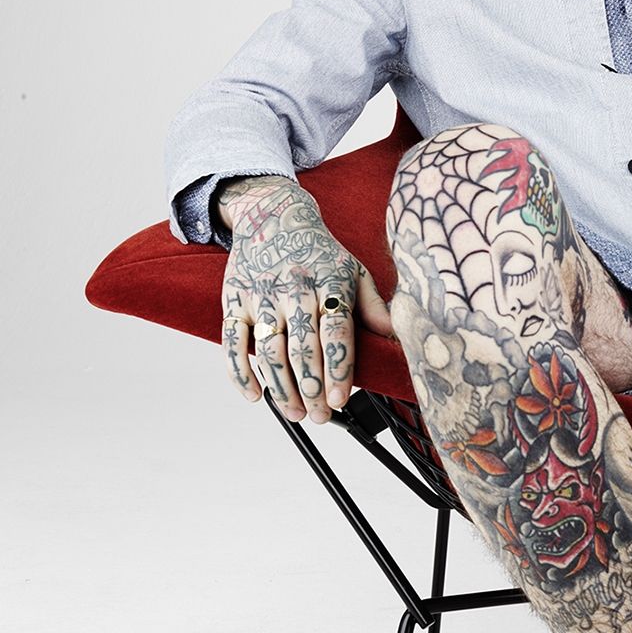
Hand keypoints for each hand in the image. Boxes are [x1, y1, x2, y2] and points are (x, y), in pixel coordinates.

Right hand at [218, 178, 394, 421]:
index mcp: (329, 282)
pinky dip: (240, 373)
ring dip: (281, 388)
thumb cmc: (319, 252)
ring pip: (269, 350)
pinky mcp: (235, 301)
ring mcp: (262, 296)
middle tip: (321, 416)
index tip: (340, 399)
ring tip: (296, 413)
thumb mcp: (353, 271)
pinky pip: (232, 342)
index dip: (338, 368)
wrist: (272, 216)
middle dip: (311, 388)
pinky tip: (255, 395)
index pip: (335, 331)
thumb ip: (373, 306)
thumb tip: (399, 337)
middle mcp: (295, 289)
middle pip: (302, 347)